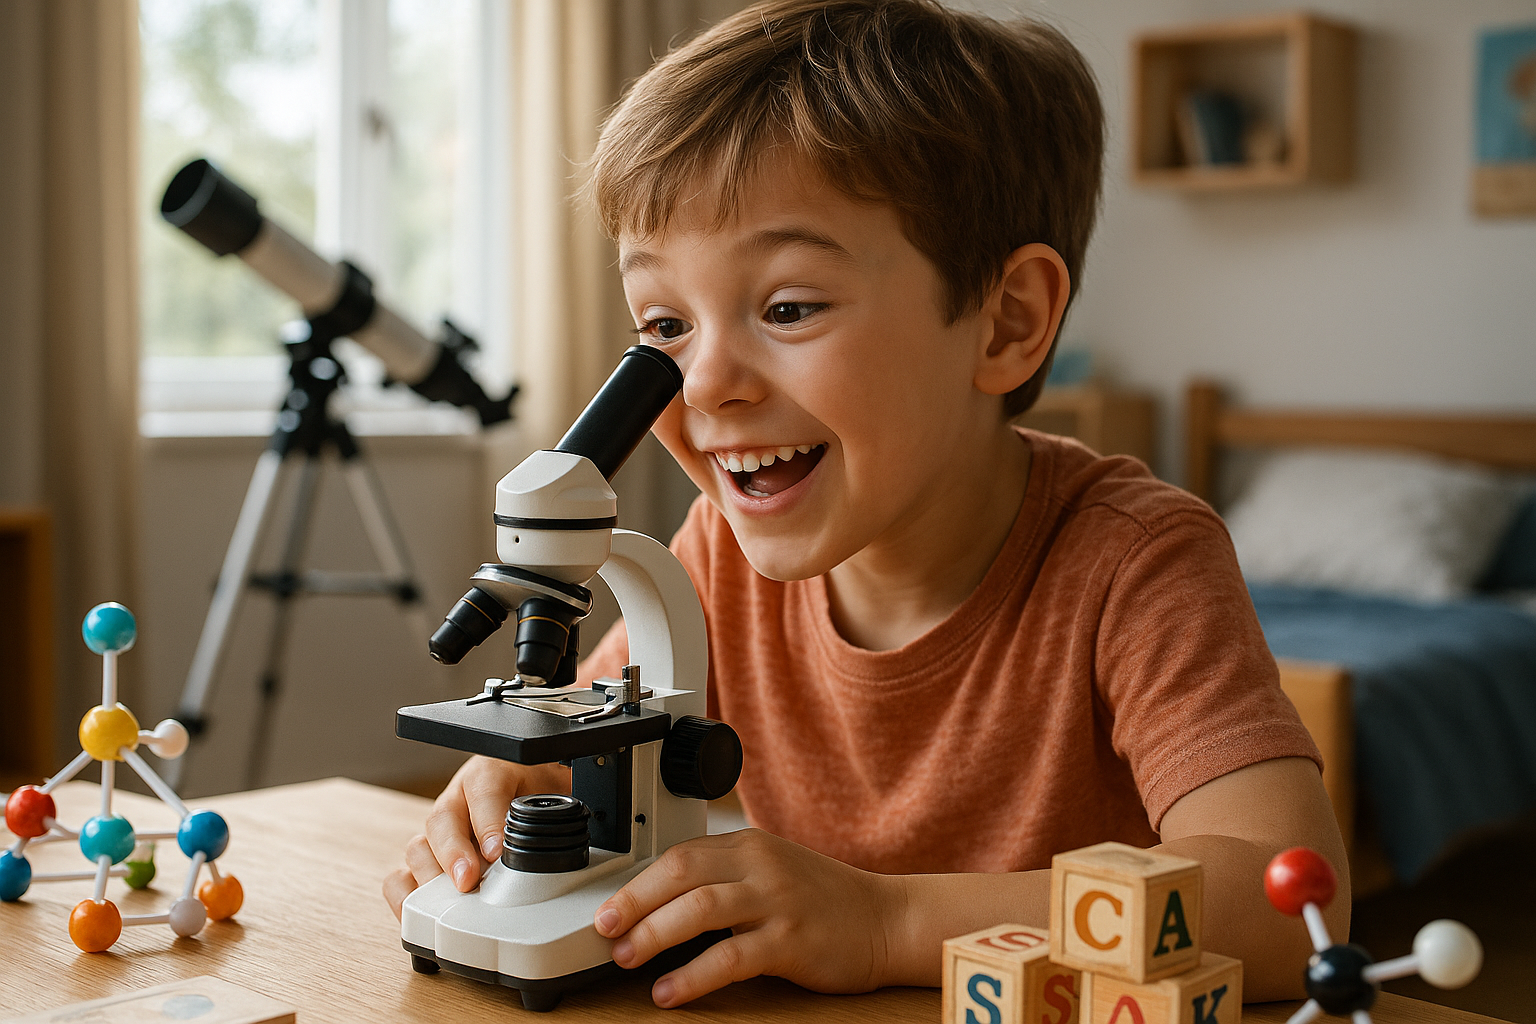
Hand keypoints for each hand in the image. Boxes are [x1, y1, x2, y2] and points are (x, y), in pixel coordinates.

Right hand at [383, 755, 569, 917]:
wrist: (534, 797)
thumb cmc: (542, 794)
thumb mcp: (556, 792)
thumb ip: (557, 810)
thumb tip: (566, 837)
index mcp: (492, 772)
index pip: (484, 787)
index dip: (488, 821)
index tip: (496, 851)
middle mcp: (459, 798)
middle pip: (442, 818)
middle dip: (453, 853)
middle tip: (469, 881)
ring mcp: (439, 831)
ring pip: (418, 846)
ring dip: (432, 876)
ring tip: (452, 900)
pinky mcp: (427, 860)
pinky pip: (400, 876)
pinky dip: (407, 896)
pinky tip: (425, 912)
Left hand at [594, 828, 898, 1006]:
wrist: (886, 920)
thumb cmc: (824, 902)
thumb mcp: (769, 874)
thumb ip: (722, 879)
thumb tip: (657, 906)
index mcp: (749, 846)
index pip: (680, 853)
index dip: (638, 882)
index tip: (608, 908)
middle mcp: (760, 865)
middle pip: (681, 872)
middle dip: (634, 902)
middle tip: (603, 931)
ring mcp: (777, 901)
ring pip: (700, 908)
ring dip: (654, 934)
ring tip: (626, 958)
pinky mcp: (791, 941)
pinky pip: (730, 957)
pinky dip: (693, 975)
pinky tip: (670, 992)